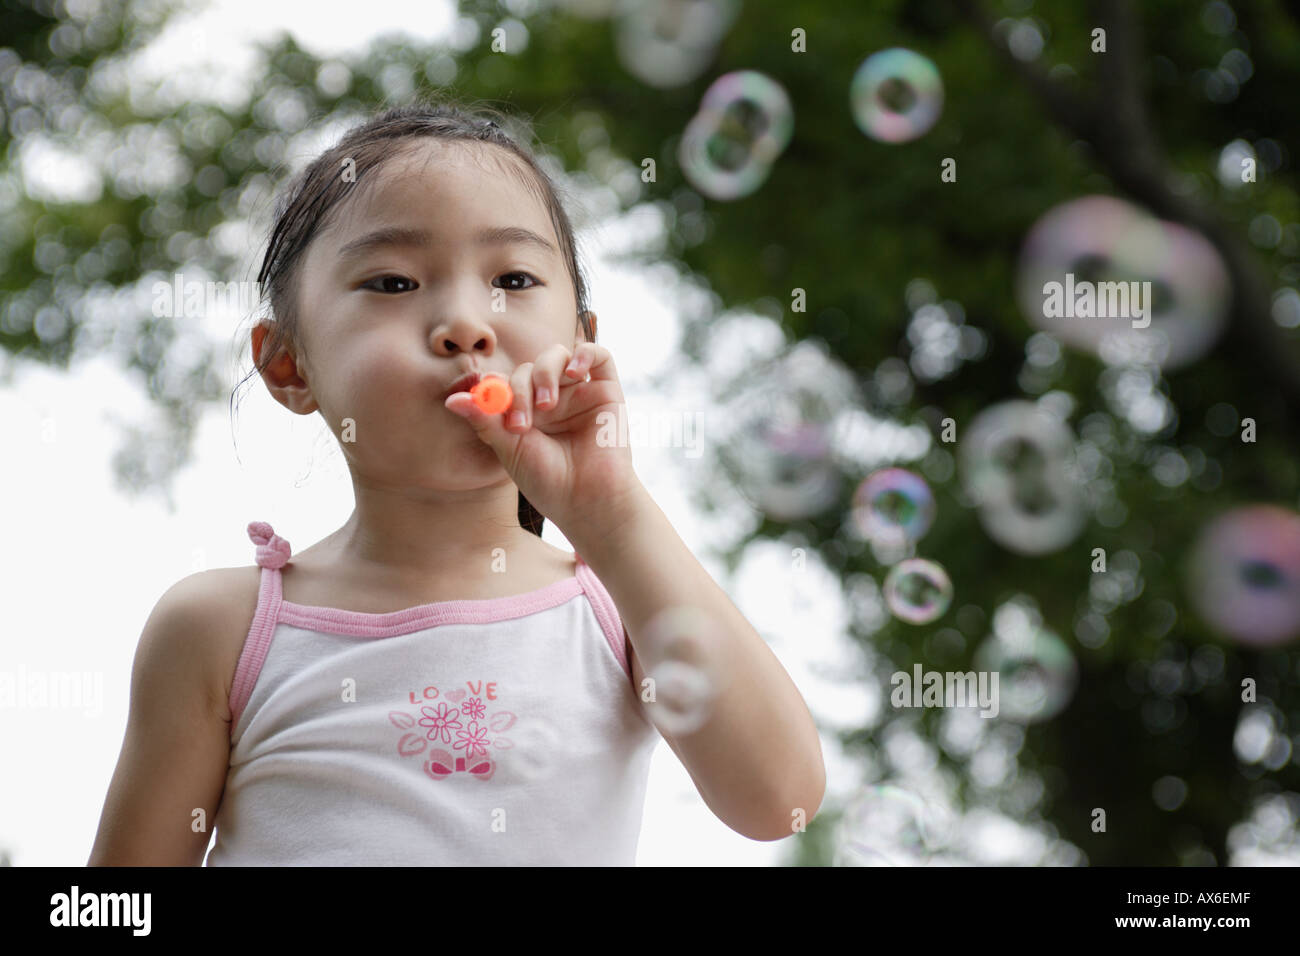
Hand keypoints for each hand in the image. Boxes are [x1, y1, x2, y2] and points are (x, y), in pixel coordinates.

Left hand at [444, 342, 645, 542]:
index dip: (494, 385)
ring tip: (546, 405)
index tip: (487, 401)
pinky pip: (599, 356)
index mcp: (526, 412)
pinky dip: (585, 353)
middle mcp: (552, 399)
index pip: (506, 381)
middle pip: (528, 368)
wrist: (588, 502)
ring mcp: (579, 393)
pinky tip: (574, 371)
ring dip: (544, 374)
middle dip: (519, 390)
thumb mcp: (510, 450)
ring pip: (557, 356)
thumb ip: (485, 420)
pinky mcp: (607, 391)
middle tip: (521, 424)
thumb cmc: (548, 482)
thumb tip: (451, 400)